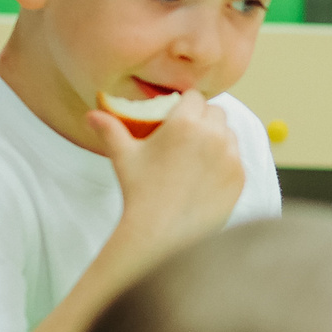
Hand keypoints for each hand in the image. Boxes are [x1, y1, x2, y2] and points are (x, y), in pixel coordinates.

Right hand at [88, 92, 245, 259]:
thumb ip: (110, 130)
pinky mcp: (240, 178)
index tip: (178, 113)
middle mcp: (214, 135)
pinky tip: (208, 174)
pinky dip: (225, 162)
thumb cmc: (140, 192)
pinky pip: (237, 159)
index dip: (186, 103)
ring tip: (199, 154)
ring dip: (218, 137)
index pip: (195, 97)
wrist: (162, 234)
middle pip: (216, 112)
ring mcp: (231, 157)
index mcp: (186, 123)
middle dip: (204, 118)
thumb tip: (91, 115)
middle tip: (188, 134)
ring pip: (230, 134)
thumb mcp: (124, 157)